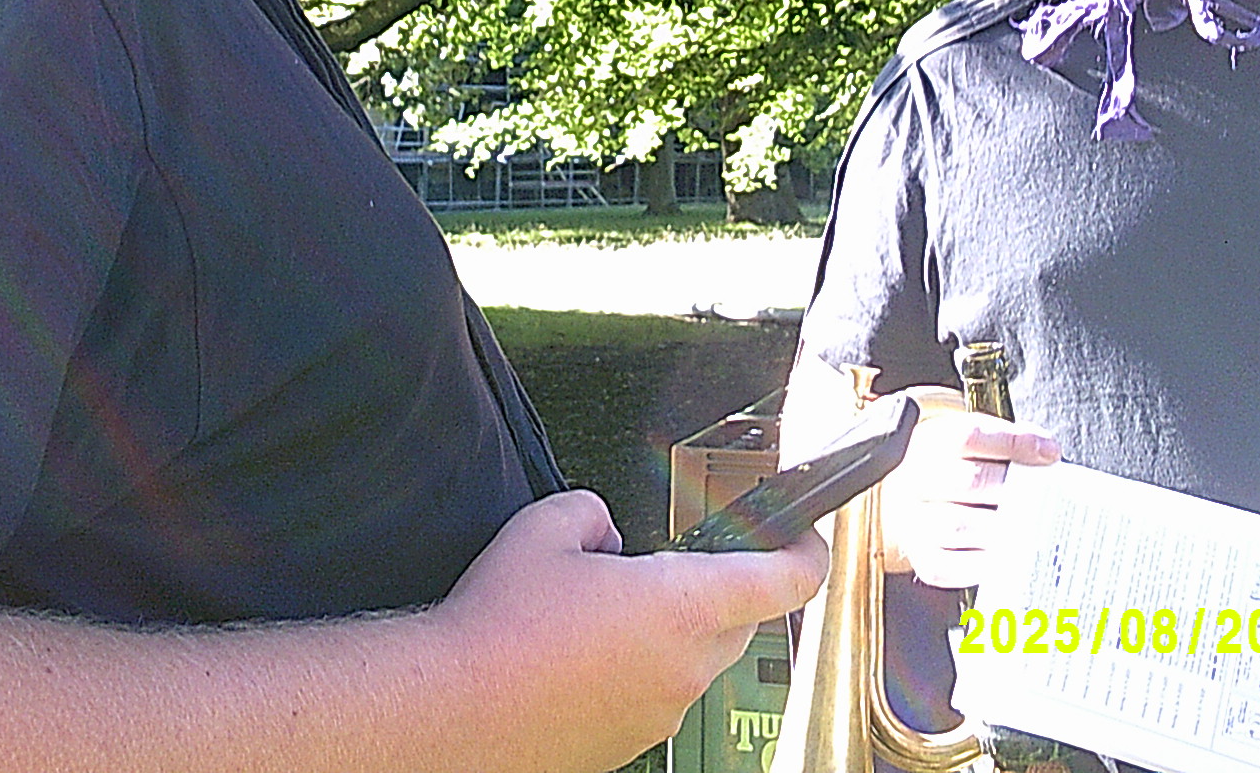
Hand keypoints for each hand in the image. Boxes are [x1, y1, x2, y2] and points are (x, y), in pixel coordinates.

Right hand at [433, 489, 828, 772]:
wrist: (453, 713)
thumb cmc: (500, 626)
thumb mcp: (546, 528)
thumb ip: (593, 513)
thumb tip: (605, 532)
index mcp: (683, 605)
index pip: (785, 580)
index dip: (806, 551)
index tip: (804, 536)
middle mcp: (686, 667)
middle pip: (740, 622)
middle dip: (719, 590)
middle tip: (670, 567)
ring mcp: (660, 714)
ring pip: (695, 662)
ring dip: (670, 633)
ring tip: (602, 613)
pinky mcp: (629, 745)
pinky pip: (656, 697)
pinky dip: (636, 672)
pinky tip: (579, 657)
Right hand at [883, 406, 1060, 590]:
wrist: (928, 506)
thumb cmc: (966, 473)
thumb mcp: (983, 447)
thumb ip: (1012, 447)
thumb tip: (1046, 455)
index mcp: (932, 443)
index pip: (969, 436)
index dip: (1012, 442)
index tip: (1048, 453)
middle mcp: (916, 480)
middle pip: (966, 481)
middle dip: (1011, 490)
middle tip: (1043, 499)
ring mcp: (915, 522)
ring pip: (956, 525)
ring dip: (1000, 529)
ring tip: (1032, 531)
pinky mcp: (924, 560)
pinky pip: (948, 567)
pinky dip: (982, 565)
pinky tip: (1007, 557)